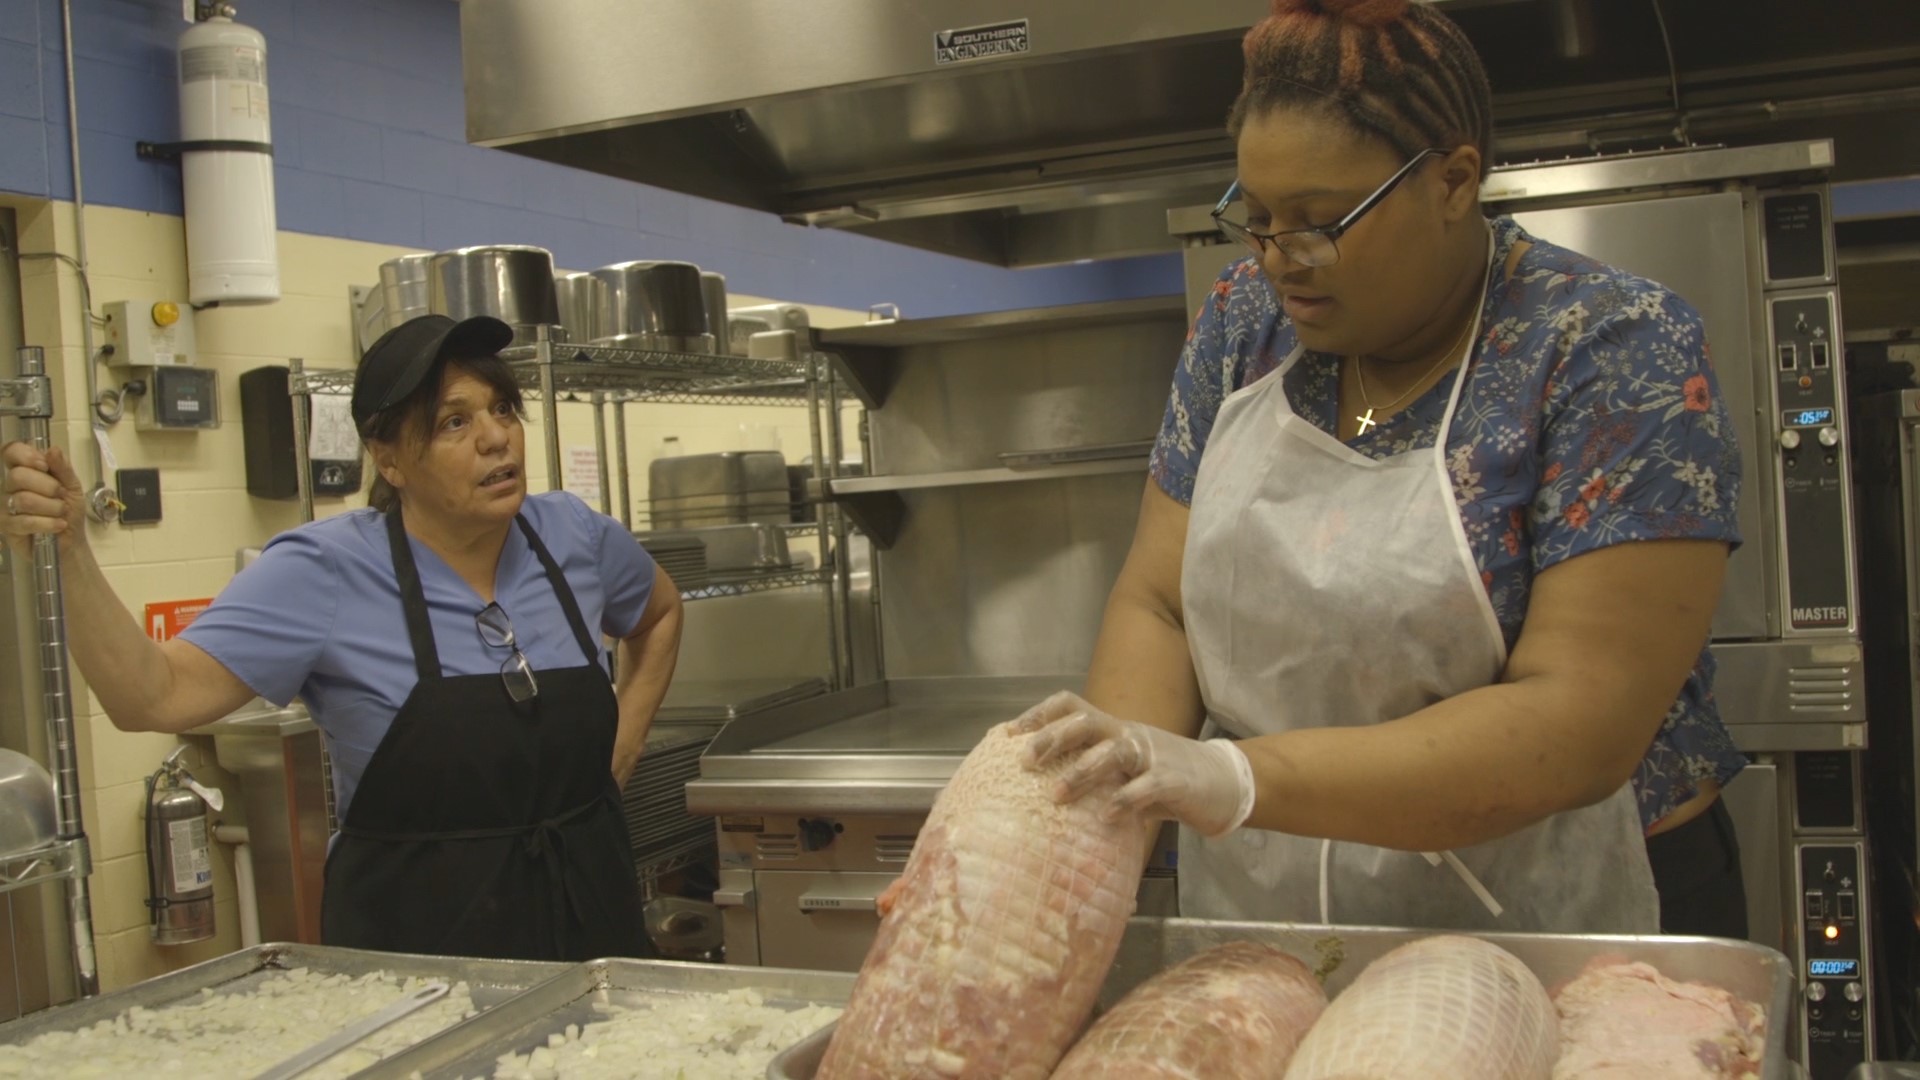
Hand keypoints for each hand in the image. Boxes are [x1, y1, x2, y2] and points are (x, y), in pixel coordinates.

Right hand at [2, 442, 86, 553]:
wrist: (70, 542)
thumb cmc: (68, 511)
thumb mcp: (72, 487)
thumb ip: (63, 468)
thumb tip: (53, 449)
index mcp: (25, 470)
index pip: (11, 452)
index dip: (26, 455)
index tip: (44, 466)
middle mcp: (9, 486)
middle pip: (18, 476)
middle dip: (48, 487)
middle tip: (61, 496)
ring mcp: (4, 506)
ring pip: (23, 500)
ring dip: (52, 508)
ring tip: (61, 513)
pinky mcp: (6, 526)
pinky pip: (24, 521)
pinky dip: (48, 523)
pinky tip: (58, 525)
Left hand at [1011, 691, 1255, 836]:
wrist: (1224, 784)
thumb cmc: (1165, 780)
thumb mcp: (1125, 771)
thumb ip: (1094, 775)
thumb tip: (1042, 792)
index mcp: (1114, 728)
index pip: (1072, 705)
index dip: (1039, 714)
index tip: (1008, 734)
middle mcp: (1129, 734)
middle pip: (1086, 721)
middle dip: (1052, 738)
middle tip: (1024, 761)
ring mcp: (1153, 755)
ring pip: (1113, 751)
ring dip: (1082, 772)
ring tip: (1056, 796)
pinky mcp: (1174, 780)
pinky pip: (1147, 786)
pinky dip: (1124, 800)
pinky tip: (1106, 816)